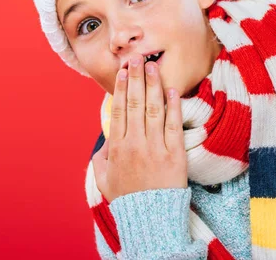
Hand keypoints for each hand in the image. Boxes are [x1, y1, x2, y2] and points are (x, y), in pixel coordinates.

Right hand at [92, 54, 186, 202]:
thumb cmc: (127, 198)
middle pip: (134, 103)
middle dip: (135, 78)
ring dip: (152, 85)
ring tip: (152, 66)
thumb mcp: (103, 179)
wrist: (150, 218)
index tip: (122, 71)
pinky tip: (171, 91)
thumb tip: (105, 140)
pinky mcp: (175, 154)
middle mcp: (135, 143)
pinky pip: (173, 125)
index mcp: (117, 147)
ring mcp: (155, 147)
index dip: (120, 88)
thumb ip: (101, 157)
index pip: (118, 109)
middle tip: (136, 58)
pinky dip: (173, 106)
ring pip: (153, 109)